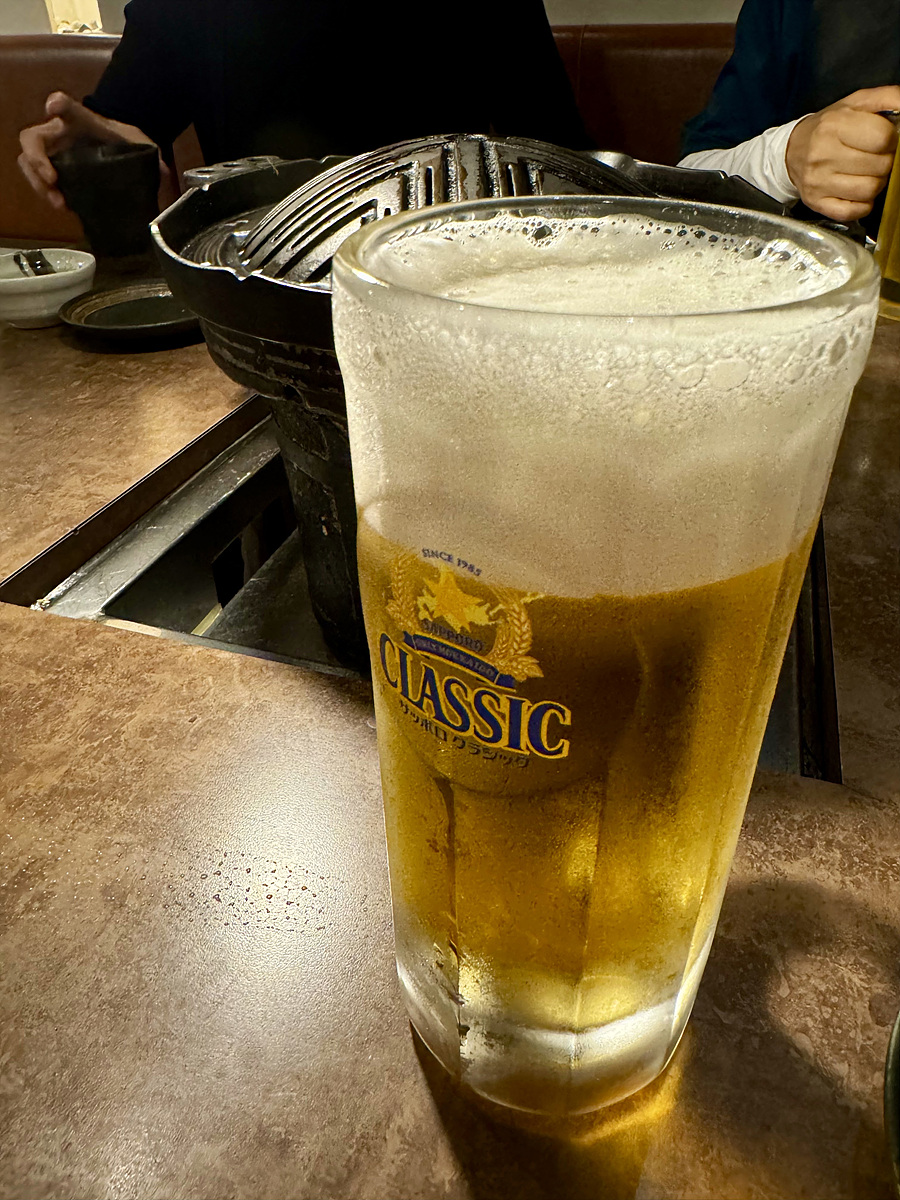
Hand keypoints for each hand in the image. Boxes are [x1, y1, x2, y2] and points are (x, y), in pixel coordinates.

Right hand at [18, 91, 158, 209]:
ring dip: (38, 184)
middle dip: (36, 160)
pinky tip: (65, 206)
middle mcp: (60, 135)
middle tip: (52, 179)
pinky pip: (41, 183)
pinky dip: (48, 195)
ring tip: (59, 201)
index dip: (60, 106)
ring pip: (28, 163)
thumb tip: (164, 172)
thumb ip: (148, 153)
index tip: (54, 107)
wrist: (122, 152)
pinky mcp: (56, 174)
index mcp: (81, 122)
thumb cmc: (125, 143)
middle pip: (32, 139)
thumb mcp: (138, 144)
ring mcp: (54, 154)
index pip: (68, 107)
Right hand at [785, 85, 899, 221]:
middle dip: (885, 161)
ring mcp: (818, 182)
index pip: (883, 138)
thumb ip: (888, 98)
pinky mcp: (816, 203)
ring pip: (869, 190)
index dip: (892, 140)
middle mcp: (823, 154)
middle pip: (880, 166)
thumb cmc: (828, 127)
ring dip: (876, 183)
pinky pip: (853, 211)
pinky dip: (863, 204)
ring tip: (868, 173)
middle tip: (876, 157)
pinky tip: (858, 191)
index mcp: (835, 125)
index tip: (885, 139)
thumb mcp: (856, 103)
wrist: (791, 151)